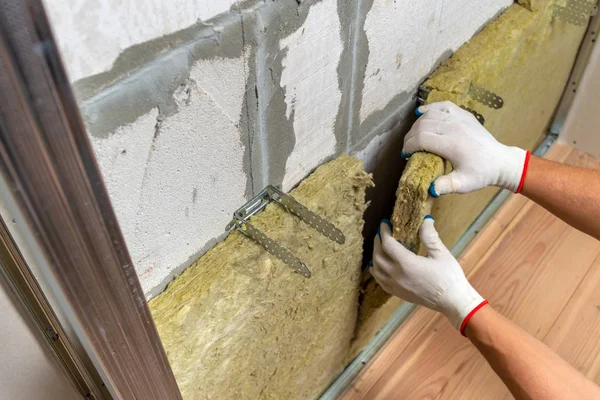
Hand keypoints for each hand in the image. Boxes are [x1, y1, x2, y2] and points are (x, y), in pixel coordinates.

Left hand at [371, 217, 485, 333]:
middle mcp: (397, 276)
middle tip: (381, 233)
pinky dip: (376, 271)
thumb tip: (426, 219)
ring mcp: (396, 286)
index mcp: (407, 264)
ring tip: (379, 247)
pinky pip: (380, 281)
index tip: (384, 223)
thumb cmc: (449, 277)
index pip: (388, 244)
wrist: (452, 301)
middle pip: (378, 256)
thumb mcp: (441, 254)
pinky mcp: (398, 294)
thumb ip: (430, 236)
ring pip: (376, 270)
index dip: (384, 232)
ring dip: (375, 256)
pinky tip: (378, 266)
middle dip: (377, 242)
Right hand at [402, 101, 528, 195]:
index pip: (421, 139)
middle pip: (422, 125)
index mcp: (452, 145)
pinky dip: (430, 108)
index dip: (409, 146)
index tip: (405, 154)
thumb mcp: (464, 184)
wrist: (499, 161)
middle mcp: (455, 128)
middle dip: (410, 136)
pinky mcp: (464, 114)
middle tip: (408, 147)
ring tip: (415, 136)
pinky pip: (443, 105)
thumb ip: (446, 186)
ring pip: (430, 114)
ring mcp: (460, 118)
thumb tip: (430, 189)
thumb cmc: (480, 174)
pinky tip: (422, 113)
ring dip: (417, 124)